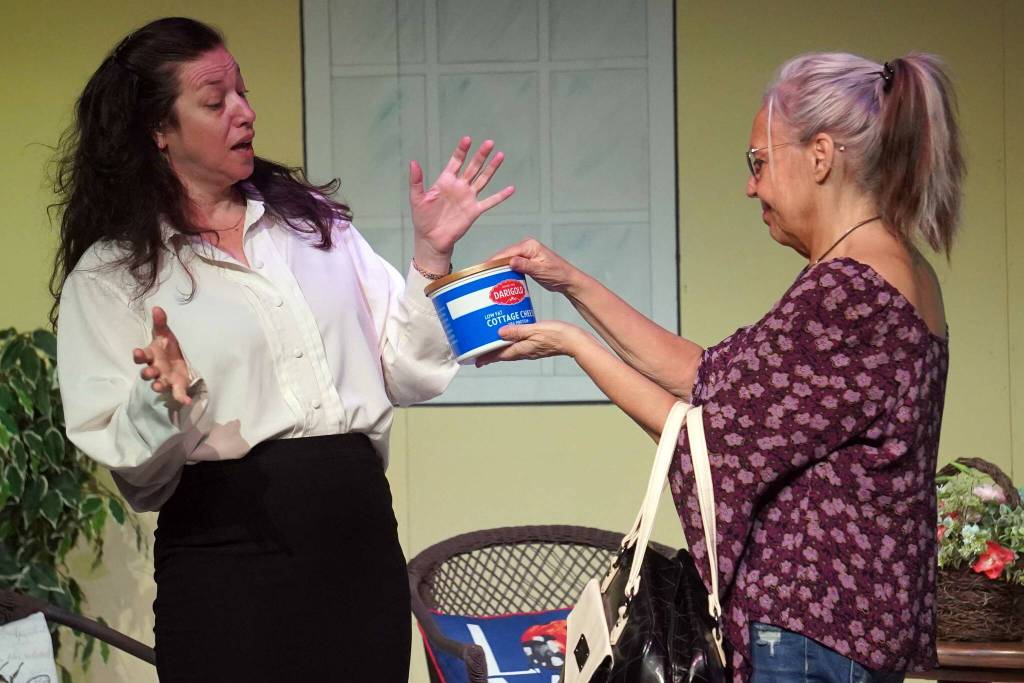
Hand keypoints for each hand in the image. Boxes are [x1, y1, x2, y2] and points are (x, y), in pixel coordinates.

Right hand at [132, 306, 192, 404]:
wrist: (178, 361)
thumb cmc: (167, 348)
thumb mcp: (165, 334)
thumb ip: (160, 323)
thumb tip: (157, 308)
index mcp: (152, 356)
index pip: (142, 356)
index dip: (139, 355)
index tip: (137, 352)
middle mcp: (155, 369)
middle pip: (148, 373)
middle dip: (147, 373)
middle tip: (149, 372)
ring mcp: (165, 379)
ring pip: (159, 384)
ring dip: (158, 386)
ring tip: (158, 386)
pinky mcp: (176, 386)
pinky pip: (177, 393)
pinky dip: (181, 398)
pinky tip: (186, 401)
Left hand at [409, 137, 514, 271]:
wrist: (431, 239)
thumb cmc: (422, 218)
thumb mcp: (417, 198)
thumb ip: (416, 181)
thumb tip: (413, 162)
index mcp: (445, 181)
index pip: (456, 161)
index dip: (461, 151)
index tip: (467, 140)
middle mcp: (459, 186)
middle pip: (473, 167)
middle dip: (481, 155)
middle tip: (489, 142)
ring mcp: (468, 198)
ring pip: (483, 179)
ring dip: (492, 168)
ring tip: (500, 155)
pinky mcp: (474, 211)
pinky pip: (490, 202)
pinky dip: (500, 196)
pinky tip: (511, 189)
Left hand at [475, 320, 585, 365]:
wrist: (574, 341)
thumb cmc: (557, 335)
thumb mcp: (535, 330)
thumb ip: (517, 331)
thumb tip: (499, 333)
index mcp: (522, 349)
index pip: (499, 355)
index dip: (486, 358)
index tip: (475, 361)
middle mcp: (525, 352)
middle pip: (503, 355)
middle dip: (490, 355)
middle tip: (479, 355)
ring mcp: (531, 350)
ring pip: (511, 351)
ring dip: (500, 350)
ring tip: (491, 345)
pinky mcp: (537, 346)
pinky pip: (519, 346)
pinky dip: (511, 344)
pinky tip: (512, 337)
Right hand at [489, 238, 582, 294]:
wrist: (567, 280)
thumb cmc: (558, 274)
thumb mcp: (540, 270)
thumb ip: (525, 265)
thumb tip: (510, 261)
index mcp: (530, 246)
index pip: (508, 252)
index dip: (495, 260)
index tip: (484, 268)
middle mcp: (527, 247)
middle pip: (506, 255)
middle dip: (495, 264)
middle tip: (483, 274)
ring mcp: (527, 253)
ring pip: (508, 259)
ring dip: (500, 267)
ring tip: (488, 276)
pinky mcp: (527, 261)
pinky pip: (513, 263)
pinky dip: (507, 270)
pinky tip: (500, 277)